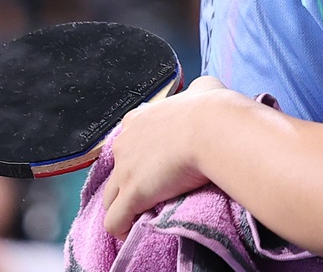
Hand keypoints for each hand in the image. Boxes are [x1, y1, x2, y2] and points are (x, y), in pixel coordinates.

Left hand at [102, 77, 230, 238]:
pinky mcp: (132, 195)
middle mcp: (125, 143)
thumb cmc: (211, 109)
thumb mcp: (203, 89)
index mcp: (139, 119)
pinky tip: (130, 233)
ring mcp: (125, 170)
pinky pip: (114, 220)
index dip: (139, 155)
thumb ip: (195, 92)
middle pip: (116, 170)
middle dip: (129, 182)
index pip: (128, 141)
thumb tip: (200, 93)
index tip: (155, 165)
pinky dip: (121, 228)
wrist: (212, 127)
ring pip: (110, 197)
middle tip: (153, 191)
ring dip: (123, 207)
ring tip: (141, 216)